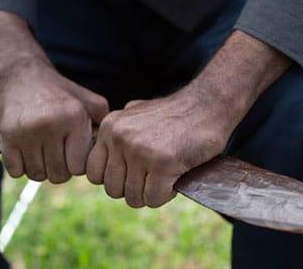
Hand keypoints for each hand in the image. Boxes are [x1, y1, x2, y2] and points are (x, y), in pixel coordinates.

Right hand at [0, 10, 108, 183]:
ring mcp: (27, 132)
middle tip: (57, 154)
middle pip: (59, 175)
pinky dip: (21, 167)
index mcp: (74, 117)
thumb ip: (104, 122)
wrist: (23, 76)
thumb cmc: (59, 93)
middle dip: (60, 169)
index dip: (77, 164)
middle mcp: (52, 125)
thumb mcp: (87, 100)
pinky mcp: (7, 136)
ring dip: (40, 168)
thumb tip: (112, 148)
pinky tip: (26, 152)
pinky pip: (16, 171)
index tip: (73, 154)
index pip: (79, 167)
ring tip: (42, 151)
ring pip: (37, 175)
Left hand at [85, 30, 291, 207]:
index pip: (94, 174)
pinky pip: (154, 199)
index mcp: (110, 127)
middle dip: (134, 190)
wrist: (209, 104)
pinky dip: (166, 195)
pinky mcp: (162, 163)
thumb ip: (118, 134)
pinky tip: (176, 178)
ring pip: (133, 198)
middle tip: (154, 178)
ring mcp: (139, 150)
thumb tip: (104, 160)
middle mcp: (119, 137)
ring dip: (152, 194)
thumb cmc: (176, 114)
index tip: (135, 174)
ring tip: (167, 176)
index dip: (116, 180)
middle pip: (113, 190)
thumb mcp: (137, 114)